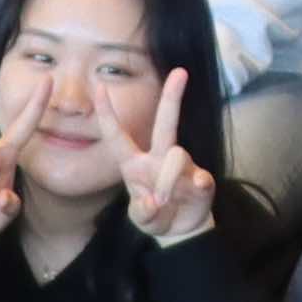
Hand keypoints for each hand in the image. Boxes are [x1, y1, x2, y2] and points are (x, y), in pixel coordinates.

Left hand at [115, 75, 220, 246]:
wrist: (181, 230)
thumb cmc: (155, 215)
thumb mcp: (142, 218)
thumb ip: (143, 212)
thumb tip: (154, 202)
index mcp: (134, 164)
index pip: (117, 136)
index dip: (108, 113)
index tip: (99, 86)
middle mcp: (158, 158)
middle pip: (166, 123)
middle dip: (172, 97)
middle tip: (180, 72)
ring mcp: (183, 167)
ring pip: (177, 155)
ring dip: (168, 180)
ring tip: (162, 202)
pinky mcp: (202, 180)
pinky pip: (200, 177)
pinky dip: (195, 187)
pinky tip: (193, 192)